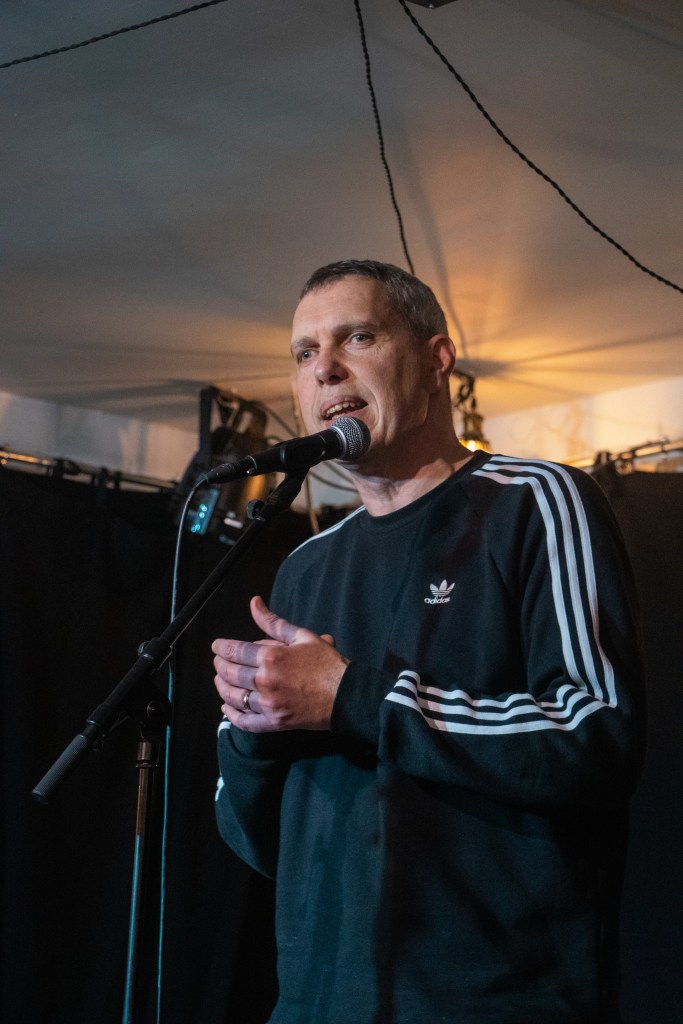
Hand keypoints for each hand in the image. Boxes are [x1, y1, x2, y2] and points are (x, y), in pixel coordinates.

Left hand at [212, 596, 348, 732]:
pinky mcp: (274, 723)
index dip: (221, 648)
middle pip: (230, 673)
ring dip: (221, 687)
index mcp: (271, 658)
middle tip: (219, 661)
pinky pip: (245, 722)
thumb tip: (254, 602)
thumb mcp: (301, 636)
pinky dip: (232, 715)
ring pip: (233, 697)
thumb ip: (273, 622)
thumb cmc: (327, 664)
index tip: (217, 646)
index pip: (235, 651)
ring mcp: (269, 704)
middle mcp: (266, 681)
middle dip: (220, 666)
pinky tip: (227, 708)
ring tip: (220, 680)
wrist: (346, 695)